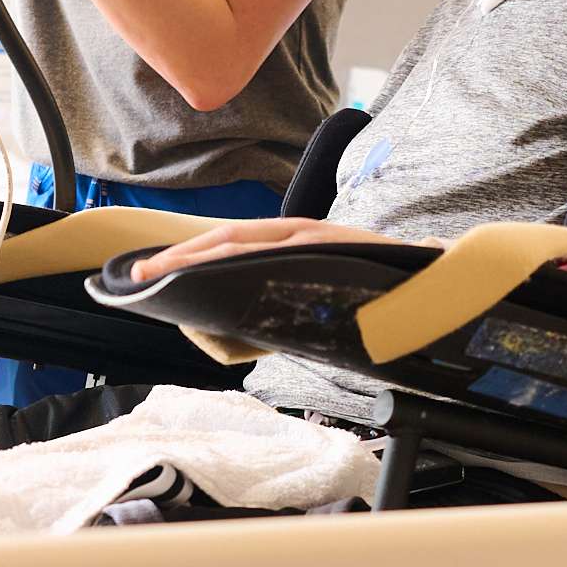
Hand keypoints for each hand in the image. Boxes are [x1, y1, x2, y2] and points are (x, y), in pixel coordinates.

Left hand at [126, 219, 405, 284]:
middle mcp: (297, 233)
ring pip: (242, 241)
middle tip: (137, 275)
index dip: (186, 256)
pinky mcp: (328, 244)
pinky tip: (214, 273)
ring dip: (197, 257)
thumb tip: (223, 334)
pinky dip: (242, 259)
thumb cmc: (373, 299)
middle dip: (177, 256)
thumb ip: (276, 311)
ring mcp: (312, 236)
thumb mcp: (315, 301)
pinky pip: (276, 250)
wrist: (429, 285)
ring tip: (161, 274)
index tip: (146, 274)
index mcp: (291, 244)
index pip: (229, 245)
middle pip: (225, 239)